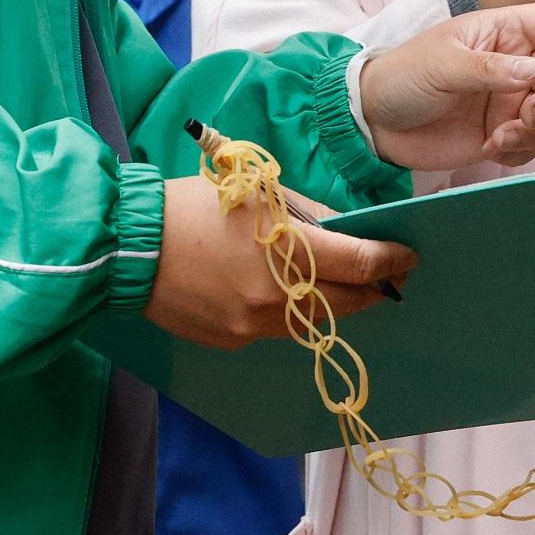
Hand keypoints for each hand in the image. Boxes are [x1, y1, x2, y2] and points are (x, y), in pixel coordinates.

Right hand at [145, 173, 412, 349]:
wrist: (127, 246)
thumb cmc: (191, 206)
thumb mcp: (258, 193)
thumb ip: (308, 216)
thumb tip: (344, 233)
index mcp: (286, 252)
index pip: (361, 264)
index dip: (391, 260)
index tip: (407, 257)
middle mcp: (276, 298)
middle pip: (346, 302)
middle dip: (373, 289)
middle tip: (388, 276)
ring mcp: (252, 326)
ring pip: (313, 322)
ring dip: (334, 304)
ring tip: (344, 287)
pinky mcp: (231, 341)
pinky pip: (274, 329)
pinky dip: (288, 312)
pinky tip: (283, 294)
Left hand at [355, 2, 534, 169]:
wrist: (374, 122)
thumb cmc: (403, 76)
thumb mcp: (443, 63)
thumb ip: (491, 69)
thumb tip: (533, 73)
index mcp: (504, 30)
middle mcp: (516, 62)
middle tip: (525, 116)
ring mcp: (511, 98)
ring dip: (534, 131)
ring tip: (497, 136)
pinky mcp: (504, 132)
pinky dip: (522, 150)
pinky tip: (491, 148)